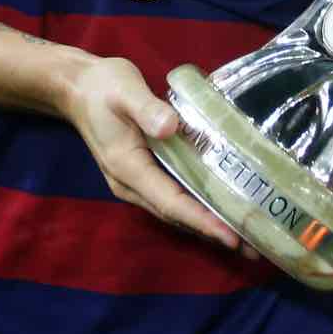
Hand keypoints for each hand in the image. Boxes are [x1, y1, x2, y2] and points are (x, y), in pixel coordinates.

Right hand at [62, 55, 254, 254]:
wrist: (78, 87)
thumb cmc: (103, 87)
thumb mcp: (125, 90)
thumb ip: (147, 109)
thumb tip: (170, 127)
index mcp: (128, 168)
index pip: (170, 202)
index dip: (201, 220)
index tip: (232, 236)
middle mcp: (131, 184)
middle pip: (176, 215)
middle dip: (212, 231)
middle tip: (254, 246)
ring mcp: (136, 182)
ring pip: (176, 209)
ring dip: (208, 223)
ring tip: (247, 235)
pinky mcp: (144, 172)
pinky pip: (174, 196)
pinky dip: (197, 205)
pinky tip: (221, 206)